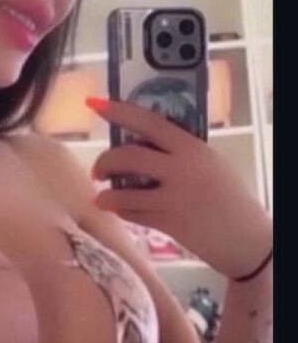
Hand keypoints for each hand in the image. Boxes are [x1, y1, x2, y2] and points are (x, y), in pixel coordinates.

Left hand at [87, 98, 272, 278]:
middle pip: (129, 156)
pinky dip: (123, 212)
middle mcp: (181, 169)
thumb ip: (182, 154)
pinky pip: (134, 215)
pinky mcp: (169, 224)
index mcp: (192, 147)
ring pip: (124, 192)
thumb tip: (148, 146)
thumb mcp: (211, 164)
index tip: (95, 104)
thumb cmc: (231, 198)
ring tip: (101, 197)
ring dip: (106, 195)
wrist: (246, 238)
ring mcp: (173, 198)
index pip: (149, 121)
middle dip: (105, 161)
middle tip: (99, 170)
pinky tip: (120, 210)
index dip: (119, 111)